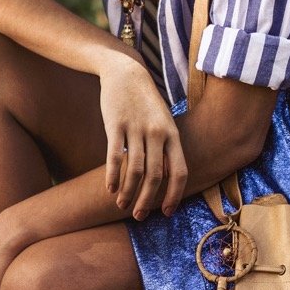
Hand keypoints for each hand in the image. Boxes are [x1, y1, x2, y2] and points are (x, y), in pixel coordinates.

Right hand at [97, 56, 187, 219]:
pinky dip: (112, 177)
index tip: (166, 212)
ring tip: (122, 205)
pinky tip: (110, 189)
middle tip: (139, 216)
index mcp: (173, 134)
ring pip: (134, 171)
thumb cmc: (146, 103)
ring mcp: (136, 129)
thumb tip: (164, 179)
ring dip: (128, 193)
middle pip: (155, 177)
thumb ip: (166, 148)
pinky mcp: (116, 126)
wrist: (126, 74)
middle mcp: (157, 133)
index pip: (179, 172)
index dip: (174, 195)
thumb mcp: (163, 122)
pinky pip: (114, 158)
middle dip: (147, 201)